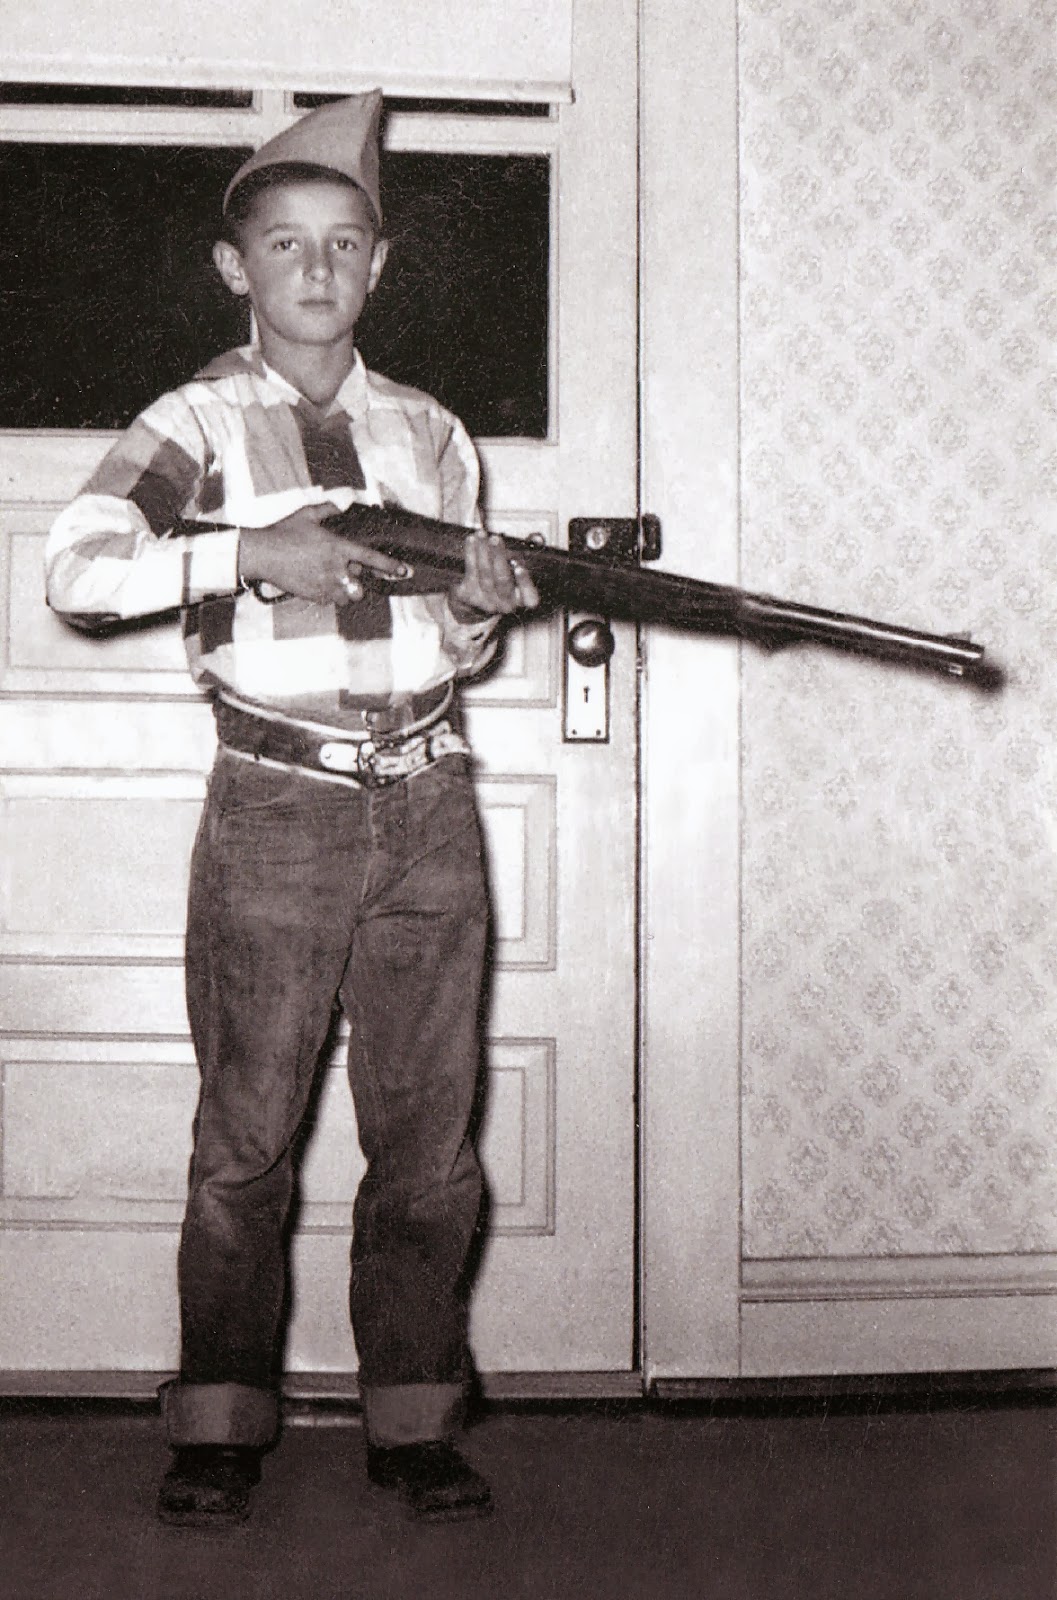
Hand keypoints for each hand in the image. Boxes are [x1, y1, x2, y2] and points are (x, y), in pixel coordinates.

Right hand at [237, 507, 411, 604]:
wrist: (262, 554)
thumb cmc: (283, 532)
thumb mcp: (307, 514)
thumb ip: (329, 508)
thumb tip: (344, 502)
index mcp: (338, 547)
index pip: (372, 559)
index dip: (391, 567)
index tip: (404, 572)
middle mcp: (335, 568)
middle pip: (361, 585)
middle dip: (357, 580)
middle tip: (344, 571)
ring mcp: (325, 585)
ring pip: (349, 596)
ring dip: (346, 591)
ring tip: (333, 580)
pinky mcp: (314, 596)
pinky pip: (332, 601)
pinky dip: (331, 595)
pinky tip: (318, 584)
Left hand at [450, 532, 539, 620]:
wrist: (480, 598)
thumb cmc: (506, 578)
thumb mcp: (517, 569)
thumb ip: (517, 560)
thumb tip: (522, 547)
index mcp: (524, 600)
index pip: (530, 596)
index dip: (524, 581)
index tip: (519, 567)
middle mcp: (507, 606)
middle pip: (502, 580)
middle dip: (498, 557)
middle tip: (495, 539)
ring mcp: (487, 603)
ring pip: (485, 575)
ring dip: (482, 551)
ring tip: (482, 534)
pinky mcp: (470, 596)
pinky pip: (470, 572)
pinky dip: (470, 553)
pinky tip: (472, 539)